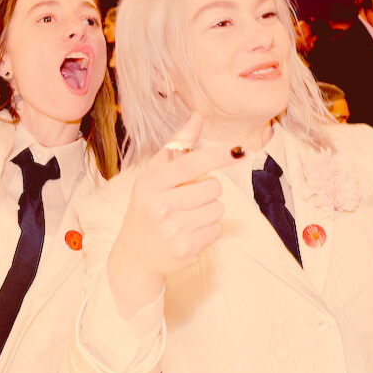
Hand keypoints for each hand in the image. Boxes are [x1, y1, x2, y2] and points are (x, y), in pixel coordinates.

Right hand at [106, 113, 243, 314]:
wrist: (135, 255)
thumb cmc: (147, 208)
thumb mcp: (153, 176)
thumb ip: (176, 146)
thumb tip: (197, 117)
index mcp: (151, 183)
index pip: (190, 164)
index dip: (216, 156)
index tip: (237, 150)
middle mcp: (160, 206)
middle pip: (213, 188)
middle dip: (206, 191)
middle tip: (185, 199)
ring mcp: (174, 229)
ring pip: (218, 209)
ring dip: (208, 210)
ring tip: (186, 216)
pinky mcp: (187, 248)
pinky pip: (217, 229)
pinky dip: (207, 229)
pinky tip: (188, 232)